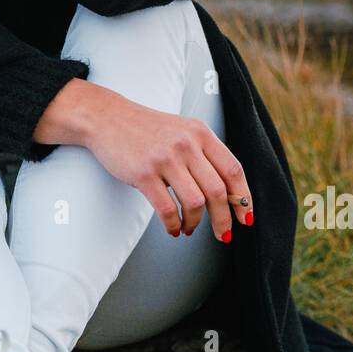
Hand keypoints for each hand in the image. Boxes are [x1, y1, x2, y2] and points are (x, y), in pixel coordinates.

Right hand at [81, 90, 252, 239]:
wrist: (107, 118)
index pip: (233, 170)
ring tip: (189, 228)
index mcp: (201, 133)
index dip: (243, 198)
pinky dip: (173, 224)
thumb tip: (227, 192)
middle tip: (222, 233)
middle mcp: (186, 144)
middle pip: (218, 191)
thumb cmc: (146, 129)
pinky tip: (173, 228)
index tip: (245, 217)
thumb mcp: (182, 131)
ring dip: (196, 223)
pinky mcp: (144, 173)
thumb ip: (204, 154)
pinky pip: (167, 208)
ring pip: (195, 202)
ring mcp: (165, 159)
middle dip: (223, 219)